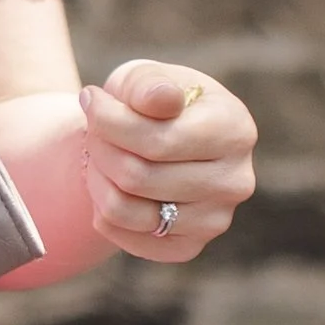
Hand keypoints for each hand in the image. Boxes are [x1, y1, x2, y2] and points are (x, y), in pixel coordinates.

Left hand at [81, 62, 257, 262]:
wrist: (156, 139)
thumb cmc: (151, 102)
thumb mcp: (147, 77)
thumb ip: (150, 83)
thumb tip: (162, 98)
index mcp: (234, 129)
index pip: (158, 141)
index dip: (109, 121)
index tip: (90, 100)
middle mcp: (234, 181)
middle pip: (138, 177)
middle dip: (100, 149)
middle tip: (91, 131)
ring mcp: (215, 221)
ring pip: (127, 210)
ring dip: (98, 179)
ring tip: (98, 156)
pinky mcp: (191, 247)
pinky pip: (128, 239)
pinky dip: (104, 211)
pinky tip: (108, 186)